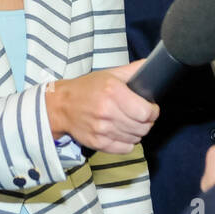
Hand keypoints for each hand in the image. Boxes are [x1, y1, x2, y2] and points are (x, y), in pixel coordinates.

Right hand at [44, 61, 158, 154]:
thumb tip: (151, 64)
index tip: (152, 109)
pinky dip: (127, 142)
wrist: (61, 105)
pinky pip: (125, 149)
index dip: (153, 112)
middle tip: (142, 117)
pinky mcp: (98, 143)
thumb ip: (132, 70)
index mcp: (113, 92)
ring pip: (135, 139)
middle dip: (147, 122)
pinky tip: (122, 132)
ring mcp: (102, 129)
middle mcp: (107, 112)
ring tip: (131, 124)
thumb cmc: (87, 88)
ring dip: (137, 132)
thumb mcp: (109, 74)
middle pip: (142, 127)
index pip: (145, 112)